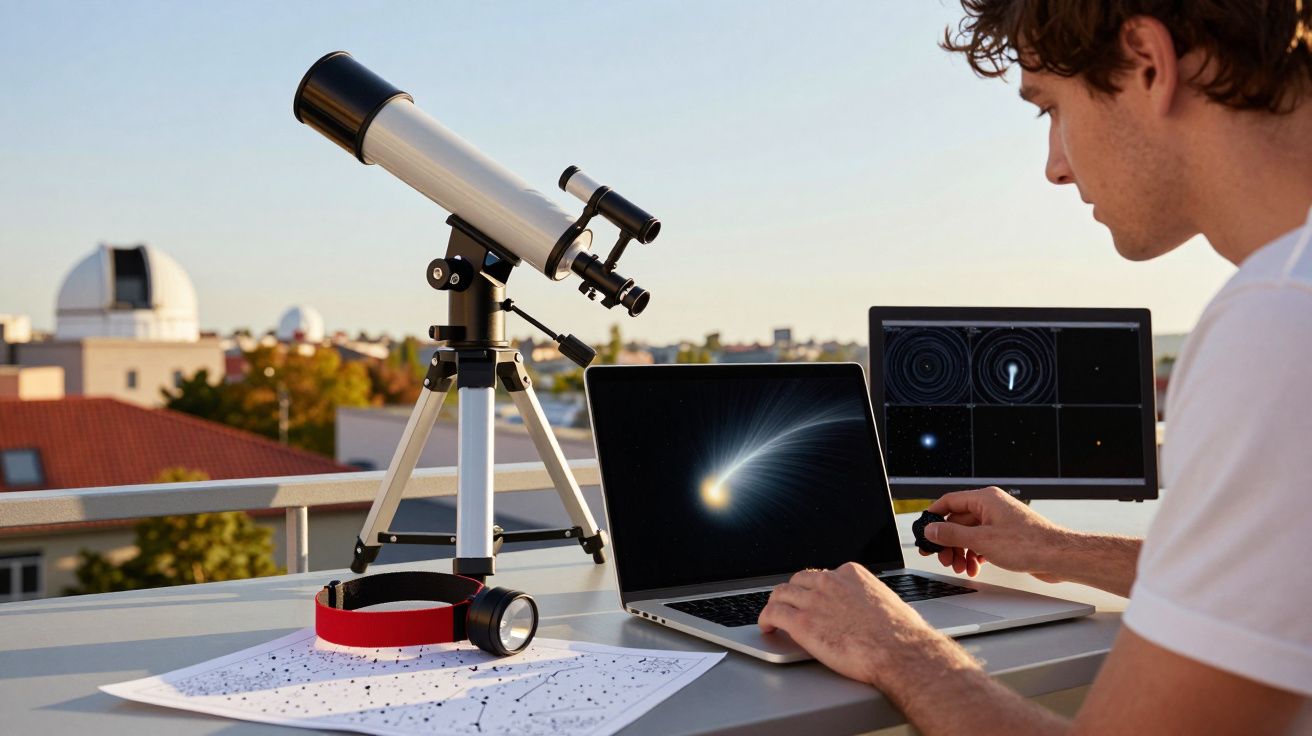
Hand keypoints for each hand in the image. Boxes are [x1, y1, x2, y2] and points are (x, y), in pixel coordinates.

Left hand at [758, 563, 941, 685]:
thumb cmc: (901, 634)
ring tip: (772, 616)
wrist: (899, 652)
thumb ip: (870, 601)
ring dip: (775, 604)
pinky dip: (766, 619)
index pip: (823, 575)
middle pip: (799, 581)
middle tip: (789, 605)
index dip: (814, 589)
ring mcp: (813, 600)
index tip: (812, 598)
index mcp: (851, 574)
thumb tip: (871, 611)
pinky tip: (767, 627)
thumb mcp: (887, 603)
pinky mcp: (801, 622)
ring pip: (781, 594)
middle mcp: (830, 582)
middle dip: (793, 594)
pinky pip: (773, 614)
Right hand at [922, 487, 1067, 581]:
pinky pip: (982, 543)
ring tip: (960, 567)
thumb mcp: (981, 540)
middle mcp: (992, 507)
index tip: (924, 531)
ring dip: (961, 552)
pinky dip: (975, 555)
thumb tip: (931, 530)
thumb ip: (952, 535)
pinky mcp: (1006, 536)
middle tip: (943, 558)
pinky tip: (974, 568)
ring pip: (970, 534)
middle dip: (949, 542)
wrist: (1058, 557)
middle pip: (958, 521)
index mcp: (985, 499)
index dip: (934, 516)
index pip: (950, 501)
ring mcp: (1000, 522)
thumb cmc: (1029, 544)